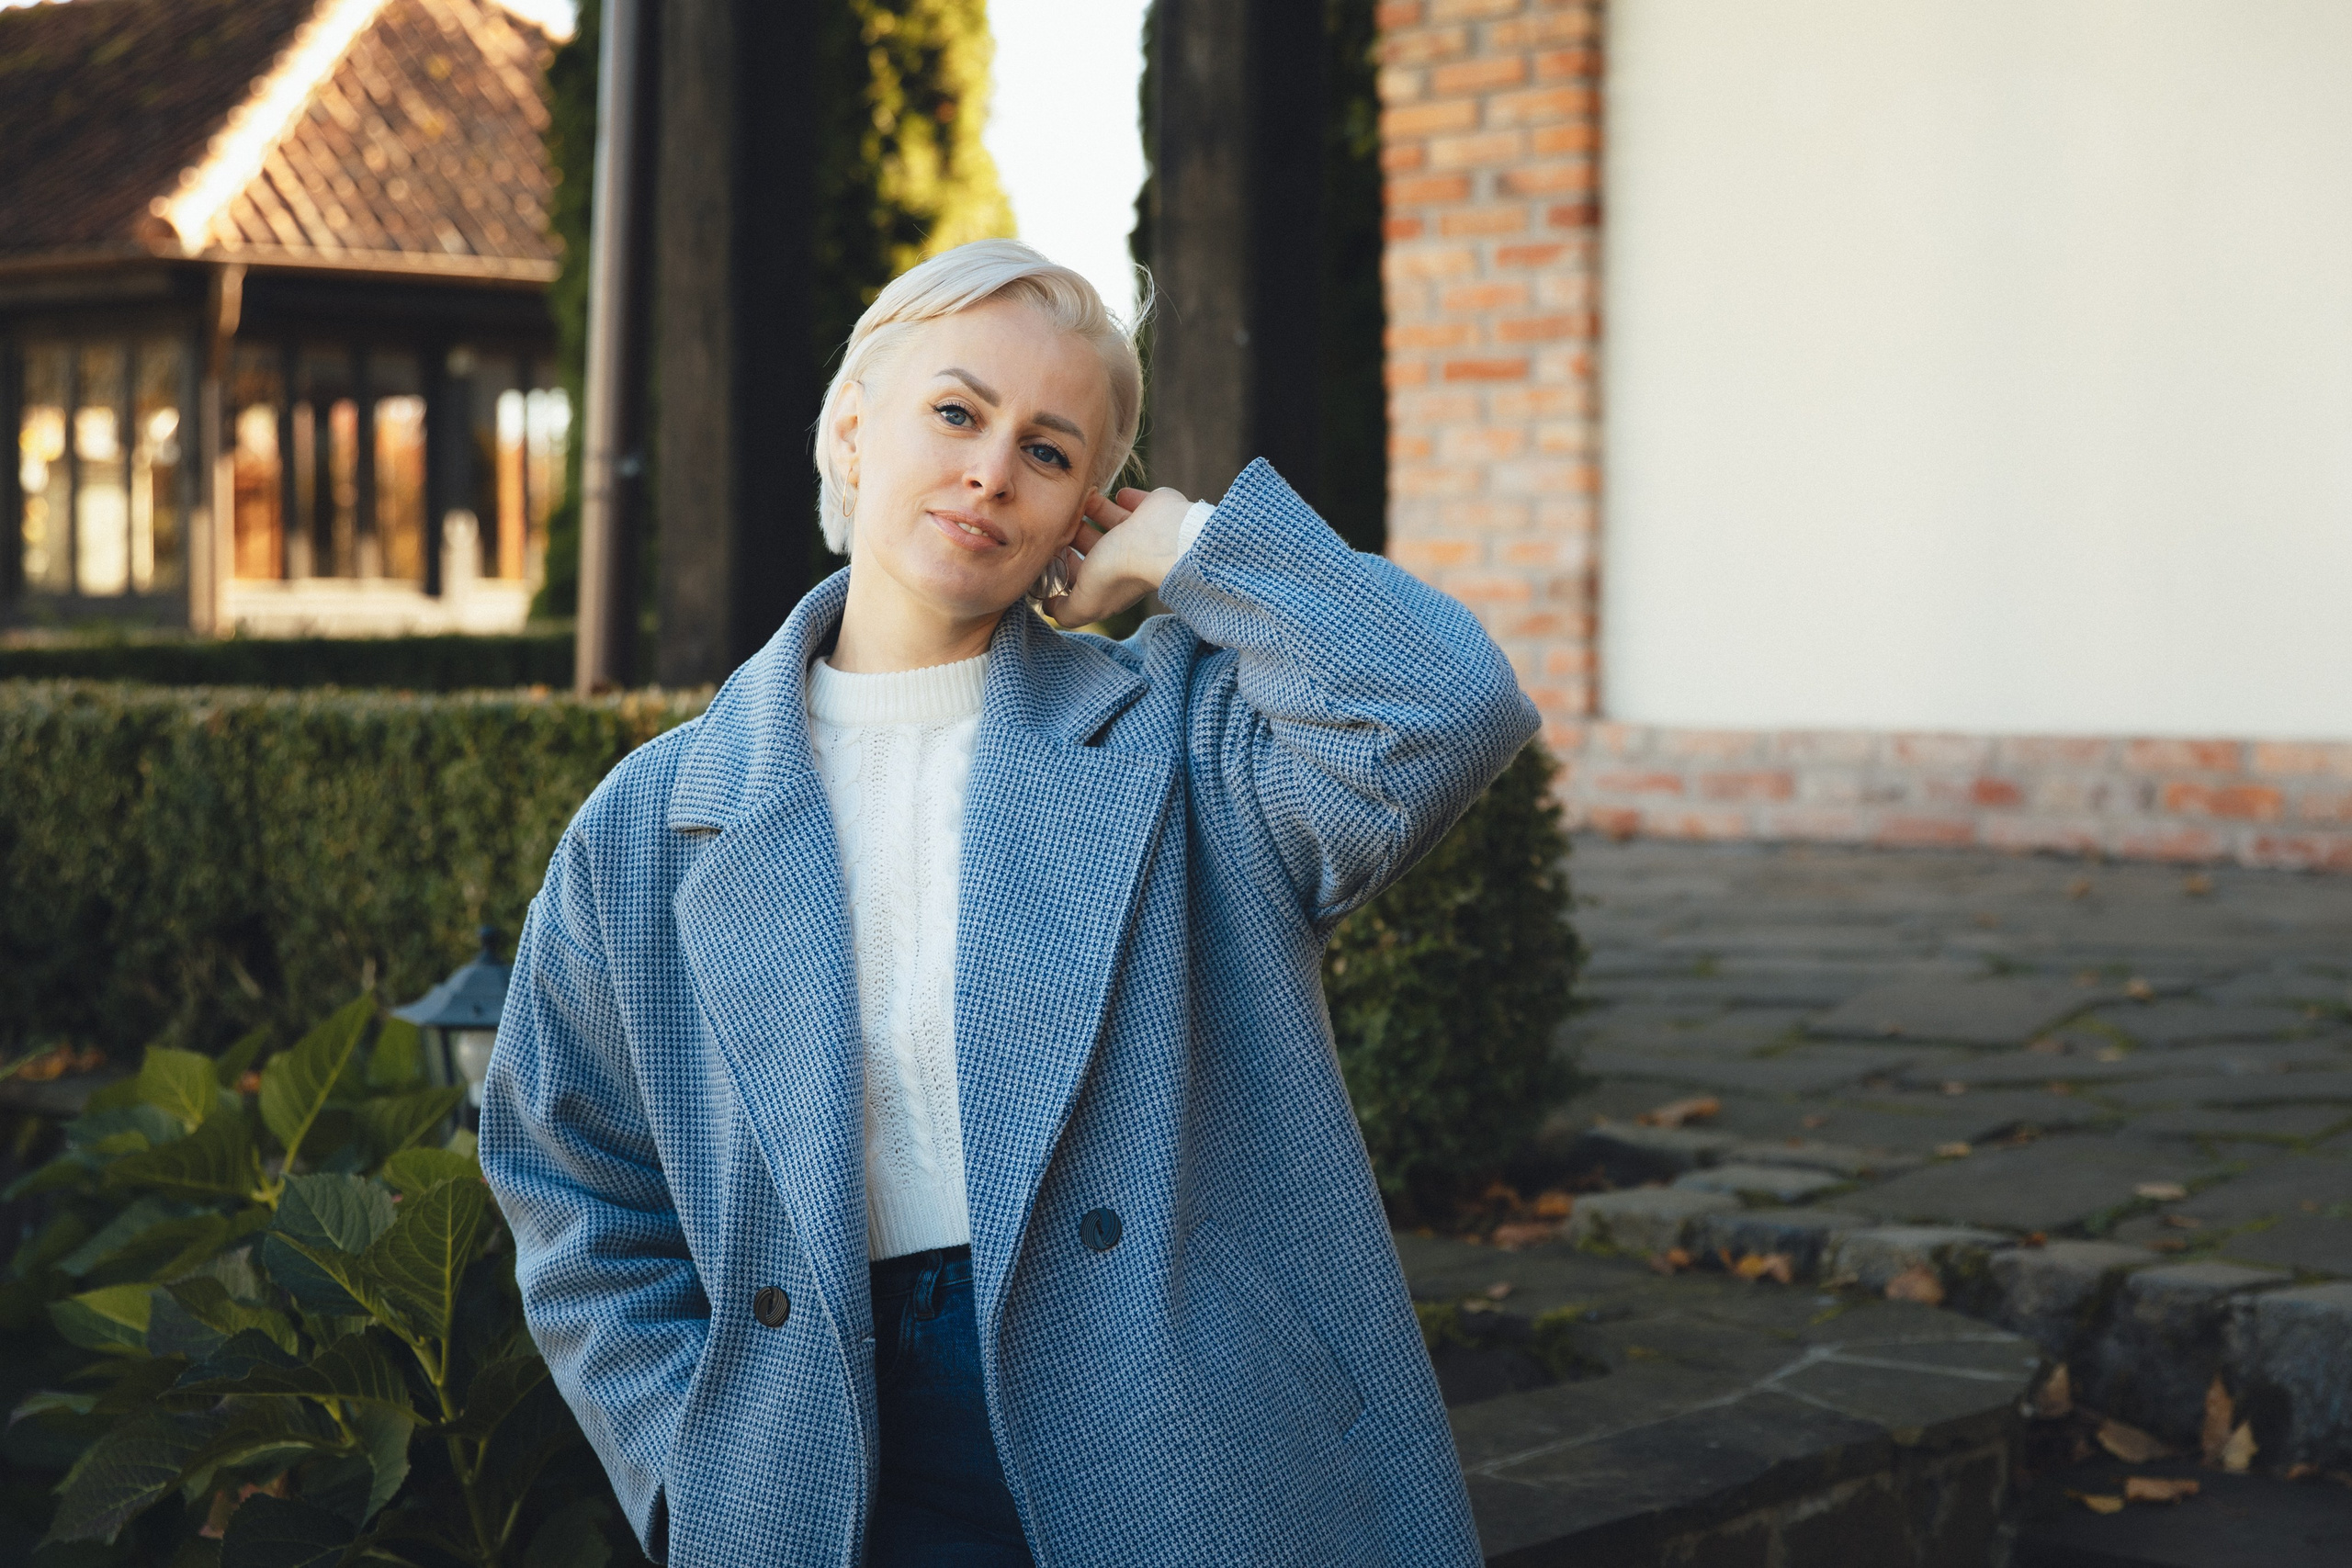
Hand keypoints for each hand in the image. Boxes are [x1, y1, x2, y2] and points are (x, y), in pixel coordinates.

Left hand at [1043, 486, 1194, 626]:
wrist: (1160, 540)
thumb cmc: (1120, 571)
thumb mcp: (1084, 601)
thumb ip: (1065, 612)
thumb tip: (1049, 607)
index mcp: (1110, 582)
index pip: (1083, 574)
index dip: (1065, 564)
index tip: (1048, 549)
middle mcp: (1126, 560)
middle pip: (1095, 546)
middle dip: (1075, 535)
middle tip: (1056, 518)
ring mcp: (1141, 534)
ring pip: (1112, 523)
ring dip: (1094, 511)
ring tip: (1077, 499)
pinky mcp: (1153, 510)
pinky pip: (1136, 502)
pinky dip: (1126, 498)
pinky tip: (1115, 494)